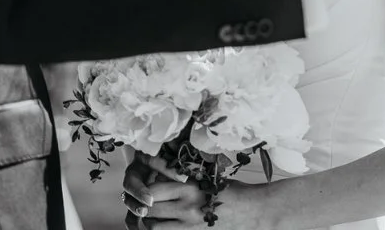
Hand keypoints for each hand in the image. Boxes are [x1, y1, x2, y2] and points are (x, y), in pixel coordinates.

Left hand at [123, 152, 274, 228]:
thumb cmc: (231, 190)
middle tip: (136, 193)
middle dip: (141, 196)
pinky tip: (155, 223)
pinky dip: (155, 227)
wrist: (249, 211)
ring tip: (144, 211)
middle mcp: (188, 202)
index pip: (160, 175)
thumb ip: (184, 176)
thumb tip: (159, 173)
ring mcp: (188, 221)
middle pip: (150, 200)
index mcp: (193, 183)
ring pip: (151, 221)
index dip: (147, 168)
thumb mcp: (208, 176)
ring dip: (145, 216)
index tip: (140, 161)